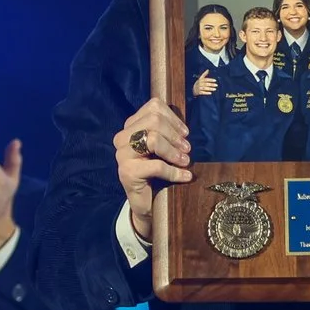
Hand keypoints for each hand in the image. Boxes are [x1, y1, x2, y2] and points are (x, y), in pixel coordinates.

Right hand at [115, 98, 193, 243]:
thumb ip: (167, 132)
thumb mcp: (162, 147)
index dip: (173, 118)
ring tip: (185, 161)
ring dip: (173, 151)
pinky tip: (185, 176)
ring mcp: (122, 155)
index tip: (185, 133)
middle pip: (153, 121)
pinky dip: (174, 171)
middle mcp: (123, 137)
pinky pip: (156, 166)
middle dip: (174, 135)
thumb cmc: (156, 172)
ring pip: (152, 140)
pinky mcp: (127, 172)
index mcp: (131, 126)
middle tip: (187, 149)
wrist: (146, 202)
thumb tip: (184, 128)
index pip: (153, 107)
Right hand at [192, 71, 218, 96]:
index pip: (206, 79)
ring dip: (210, 89)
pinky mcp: (199, 92)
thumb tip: (208, 70)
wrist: (193, 89)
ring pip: (205, 88)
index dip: (210, 80)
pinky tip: (210, 93)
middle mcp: (199, 84)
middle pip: (206, 84)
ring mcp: (199, 88)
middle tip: (216, 85)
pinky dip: (207, 93)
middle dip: (211, 84)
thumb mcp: (200, 78)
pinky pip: (203, 93)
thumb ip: (204, 74)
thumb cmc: (199, 83)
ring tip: (215, 89)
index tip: (215, 80)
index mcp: (200, 80)